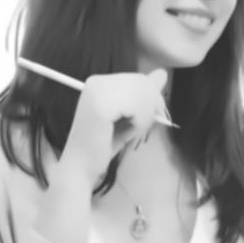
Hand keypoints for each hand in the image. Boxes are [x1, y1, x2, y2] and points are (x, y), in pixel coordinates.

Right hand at [60, 69, 170, 186]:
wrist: (81, 169)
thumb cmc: (103, 146)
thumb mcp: (129, 115)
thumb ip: (144, 93)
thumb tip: (162, 73)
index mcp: (99, 82)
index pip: (138, 78)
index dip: (150, 99)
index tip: (146, 119)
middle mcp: (96, 82)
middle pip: (141, 83)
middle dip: (150, 107)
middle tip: (140, 128)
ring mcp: (96, 92)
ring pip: (142, 93)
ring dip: (145, 116)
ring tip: (133, 132)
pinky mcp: (101, 106)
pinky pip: (137, 106)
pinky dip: (140, 122)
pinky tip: (130, 133)